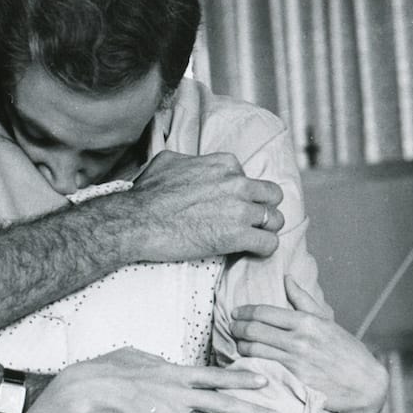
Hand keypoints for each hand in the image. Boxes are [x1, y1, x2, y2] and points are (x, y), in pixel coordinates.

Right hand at [41, 348, 281, 412]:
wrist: (87, 390)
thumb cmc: (108, 368)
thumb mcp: (135, 355)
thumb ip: (155, 361)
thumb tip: (163, 362)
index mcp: (175, 375)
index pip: (215, 376)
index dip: (241, 378)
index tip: (264, 380)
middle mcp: (176, 396)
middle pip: (221, 404)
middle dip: (251, 411)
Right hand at [113, 151, 284, 261]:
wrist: (137, 221)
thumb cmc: (147, 193)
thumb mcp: (168, 161)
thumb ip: (190, 161)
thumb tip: (190, 164)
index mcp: (223, 164)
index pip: (249, 176)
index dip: (242, 193)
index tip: (231, 204)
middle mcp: (236, 182)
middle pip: (272, 195)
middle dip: (264, 208)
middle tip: (251, 221)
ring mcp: (239, 209)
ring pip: (276, 219)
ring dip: (266, 229)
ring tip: (253, 238)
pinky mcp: (237, 236)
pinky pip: (269, 244)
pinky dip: (263, 249)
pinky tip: (252, 252)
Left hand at [231, 276, 389, 412]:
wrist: (365, 384)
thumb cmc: (346, 351)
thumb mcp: (327, 321)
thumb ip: (304, 300)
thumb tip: (287, 278)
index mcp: (306, 322)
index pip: (264, 312)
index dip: (244, 312)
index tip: (236, 313)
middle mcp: (299, 340)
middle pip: (254, 330)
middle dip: (237, 328)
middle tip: (232, 328)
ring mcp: (296, 362)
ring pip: (254, 351)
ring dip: (240, 347)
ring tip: (239, 345)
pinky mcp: (294, 381)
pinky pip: (263, 369)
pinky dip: (251, 365)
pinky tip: (247, 363)